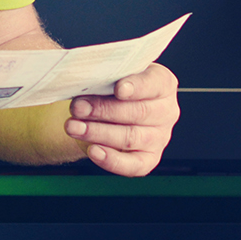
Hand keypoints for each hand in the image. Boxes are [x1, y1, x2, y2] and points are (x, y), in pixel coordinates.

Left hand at [64, 63, 180, 175]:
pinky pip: (132, 165)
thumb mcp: (114, 74)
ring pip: (130, 137)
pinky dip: (111, 160)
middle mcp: (166, 111)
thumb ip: (108, 75)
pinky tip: (93, 151)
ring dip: (98, 133)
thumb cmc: (114, 87)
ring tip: (73, 127)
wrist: (111, 111)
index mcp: (162, 83)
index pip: (153, 84)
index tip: (118, 89)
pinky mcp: (148, 159)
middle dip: (103, 110)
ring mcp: (159, 138)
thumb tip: (86, 80)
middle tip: (78, 107)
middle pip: (137, 112)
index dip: (136, 87)